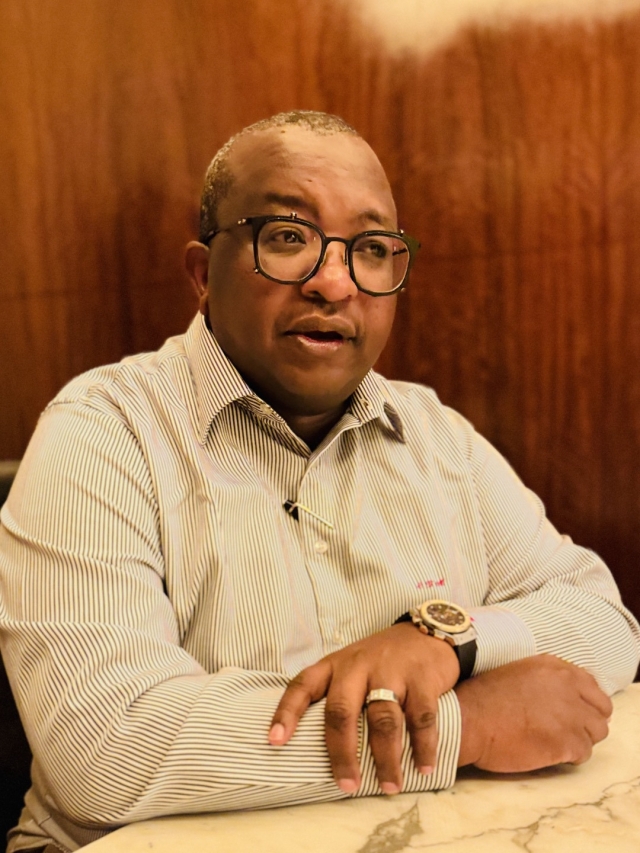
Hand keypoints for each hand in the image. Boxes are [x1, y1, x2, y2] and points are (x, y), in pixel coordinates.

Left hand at [269, 622, 459, 793]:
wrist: (426, 633)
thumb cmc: (381, 661)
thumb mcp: (351, 668)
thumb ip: (336, 697)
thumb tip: (316, 749)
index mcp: (334, 666)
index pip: (302, 686)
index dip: (286, 713)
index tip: (275, 741)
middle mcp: (358, 666)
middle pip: (342, 711)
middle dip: (342, 753)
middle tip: (347, 784)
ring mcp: (391, 670)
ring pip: (383, 719)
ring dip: (386, 758)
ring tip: (389, 786)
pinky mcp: (421, 678)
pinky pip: (421, 717)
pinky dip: (423, 745)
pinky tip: (424, 767)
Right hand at [456, 655, 612, 771]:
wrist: (467, 719)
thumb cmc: (483, 699)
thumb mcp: (517, 673)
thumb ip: (546, 679)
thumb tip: (564, 695)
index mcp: (553, 666)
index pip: (591, 685)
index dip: (583, 702)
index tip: (572, 712)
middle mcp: (566, 684)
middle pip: (601, 708)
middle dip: (588, 721)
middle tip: (567, 730)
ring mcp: (569, 712)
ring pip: (597, 732)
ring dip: (581, 739)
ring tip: (556, 743)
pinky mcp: (567, 741)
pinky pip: (584, 753)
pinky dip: (570, 756)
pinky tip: (548, 753)